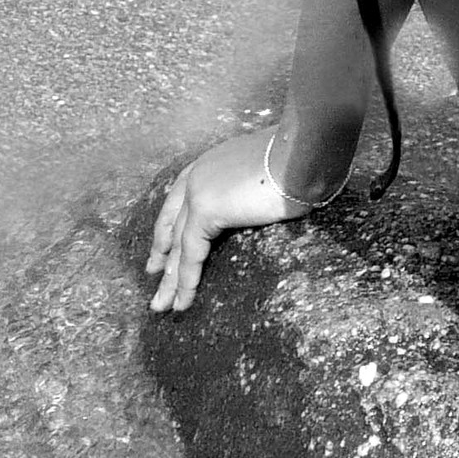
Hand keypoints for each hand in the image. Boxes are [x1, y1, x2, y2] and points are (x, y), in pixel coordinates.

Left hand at [143, 128, 311, 312]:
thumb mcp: (273, 171)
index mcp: (214, 162)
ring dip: (169, 278)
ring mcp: (199, 190)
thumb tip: (272, 195)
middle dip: (162, 252)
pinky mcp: (205, 209)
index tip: (163, 245)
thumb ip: (258, 185)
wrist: (305, 151)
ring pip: (179, 243)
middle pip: (172, 222)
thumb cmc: (303, 158)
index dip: (171, 224)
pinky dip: (186, 281)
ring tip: (161, 306)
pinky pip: (191, 253)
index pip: (181, 197)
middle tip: (153, 275)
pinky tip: (183, 302)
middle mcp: (200, 173)